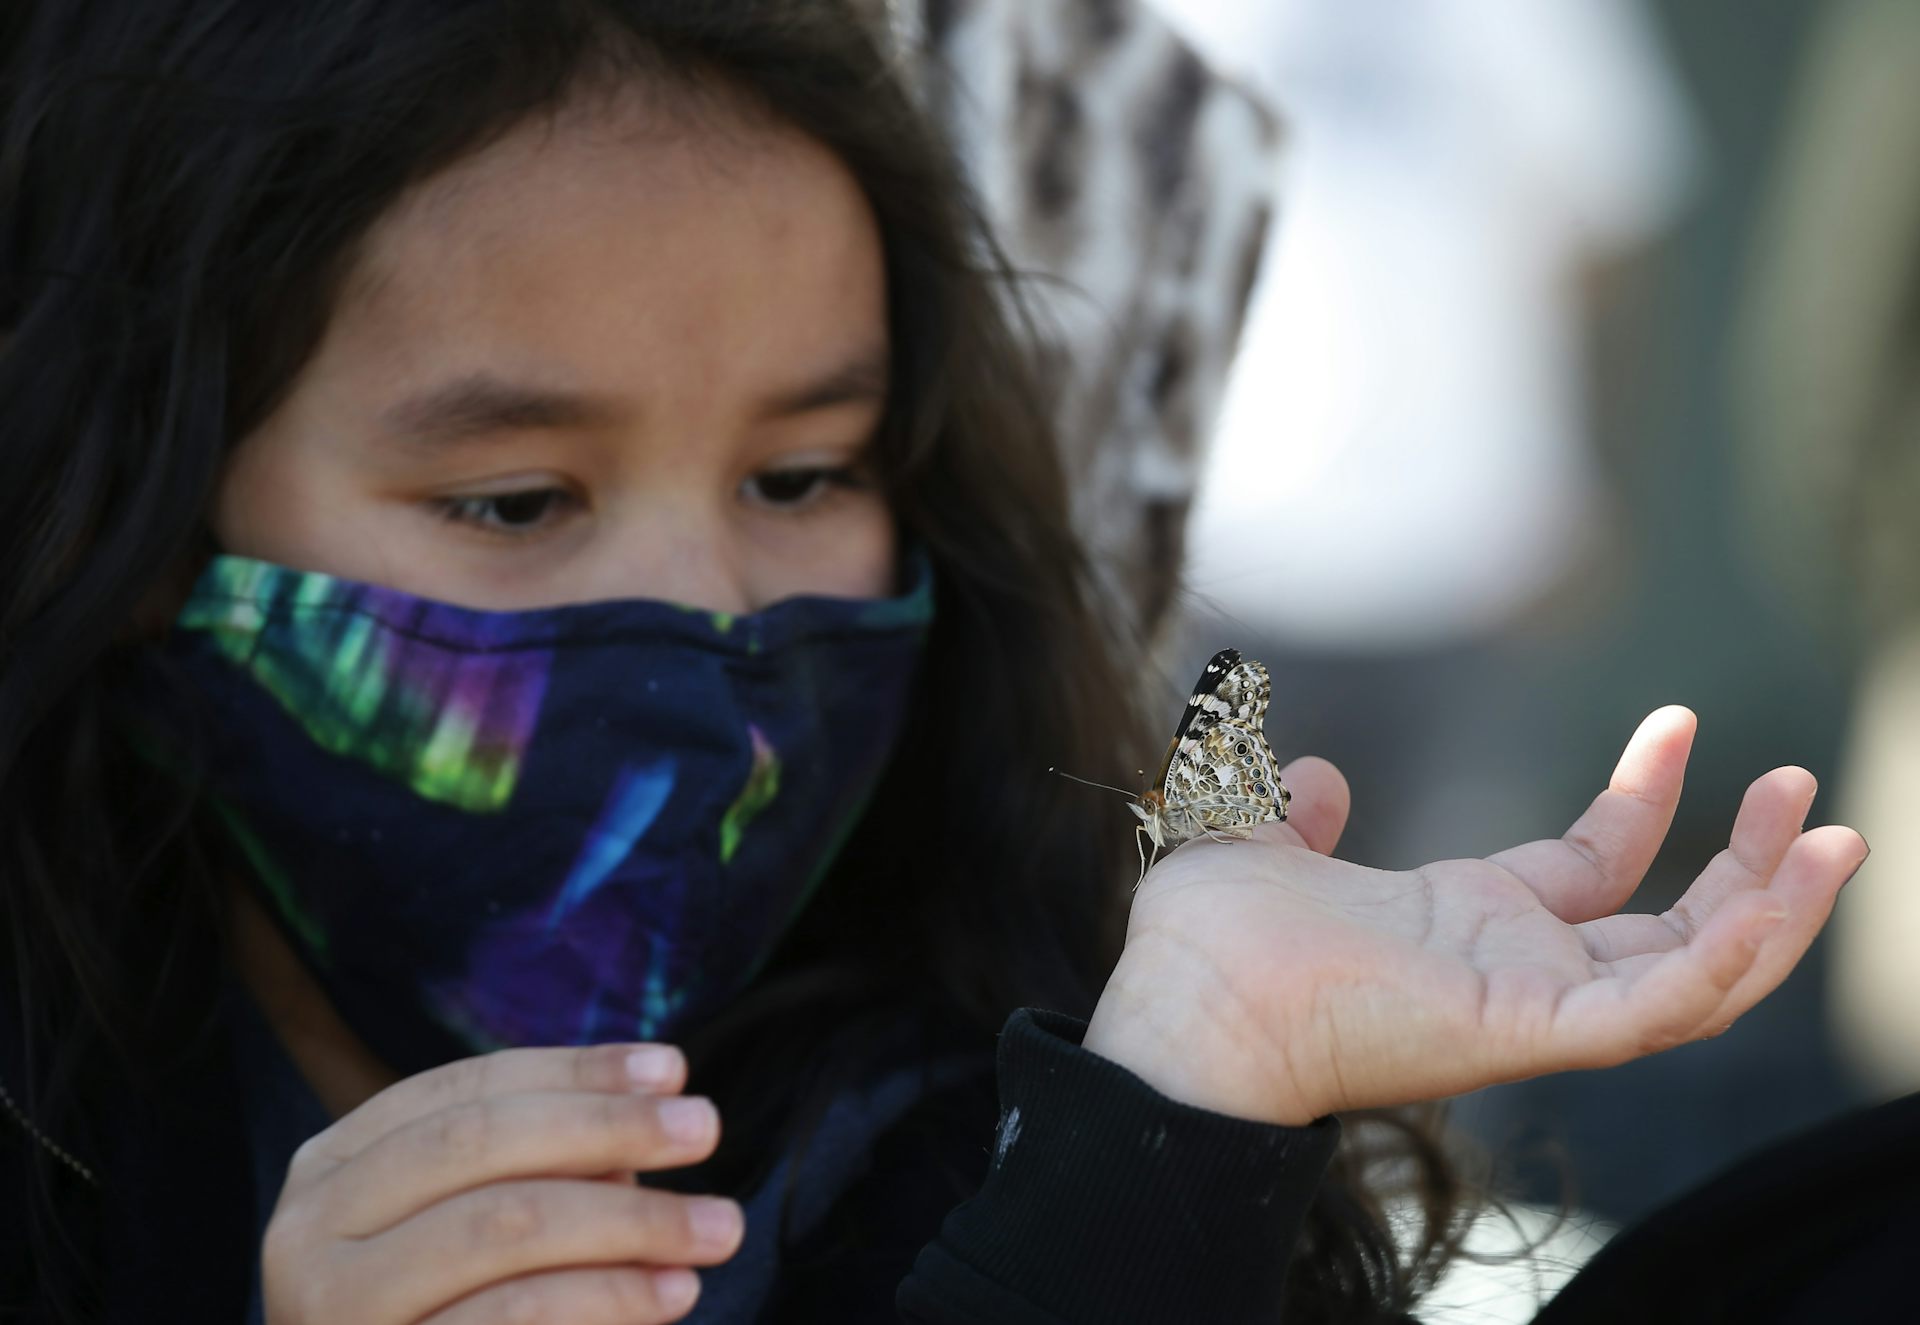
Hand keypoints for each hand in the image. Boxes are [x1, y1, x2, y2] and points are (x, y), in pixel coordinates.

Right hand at [263, 1042, 742, 1323]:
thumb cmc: (461, 1310)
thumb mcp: (485, 1219)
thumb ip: (550, 1162)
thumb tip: (657, 1100)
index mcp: (335, 1168)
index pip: (465, 1089)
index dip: (574, 1071)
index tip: (674, 1069)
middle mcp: (310, 1234)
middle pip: (479, 1143)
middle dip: (607, 1126)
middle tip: (706, 1128)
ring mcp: (336, 1312)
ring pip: (500, 1226)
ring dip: (629, 1220)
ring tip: (717, 1226)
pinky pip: (508, 1318)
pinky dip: (604, 1297)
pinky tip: (671, 1293)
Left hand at [1084, 707, 1868, 1125]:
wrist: (1179, 1006)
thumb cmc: (1208, 949)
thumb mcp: (1259, 846)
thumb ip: (1294, 812)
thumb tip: (1312, 771)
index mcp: (1467, 927)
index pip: (1594, 870)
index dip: (1646, 802)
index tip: (1682, 723)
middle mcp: (1514, 970)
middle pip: (1669, 931)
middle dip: (1747, 868)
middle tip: (1804, 789)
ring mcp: (1528, 1007)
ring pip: (1692, 980)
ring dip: (1770, 914)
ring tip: (1835, 835)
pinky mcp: (1527, 1031)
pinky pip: (1655, 1008)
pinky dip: (1724, 957)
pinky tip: (1775, 890)